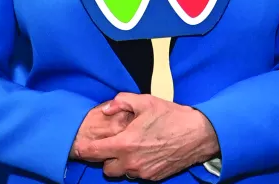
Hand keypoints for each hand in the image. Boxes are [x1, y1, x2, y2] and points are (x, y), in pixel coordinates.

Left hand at [77, 93, 219, 180]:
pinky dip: (137, 166)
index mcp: (124, 144)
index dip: (84, 150)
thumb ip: (121, 102)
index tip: (80, 147)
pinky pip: (138, 175)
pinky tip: (146, 152)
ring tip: (132, 147)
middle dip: (106, 158)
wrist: (198, 134)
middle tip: (114, 144)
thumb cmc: (171, 116)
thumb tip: (106, 108)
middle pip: (106, 168)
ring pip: (122, 173)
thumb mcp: (145, 101)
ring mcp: (143, 172)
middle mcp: (131, 162)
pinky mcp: (154, 177)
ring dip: (122, 163)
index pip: (93, 153)